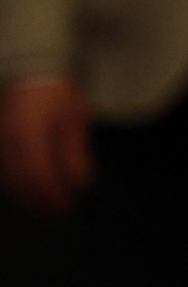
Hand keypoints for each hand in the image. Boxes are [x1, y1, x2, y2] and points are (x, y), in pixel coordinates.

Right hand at [1, 76, 93, 215]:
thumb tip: (80, 183)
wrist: (30, 72)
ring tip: (47, 208)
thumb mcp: (74, 118)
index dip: (52, 196)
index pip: (39, 176)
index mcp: (30, 133)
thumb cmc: (57, 94)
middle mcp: (8, 141)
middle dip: (40, 202)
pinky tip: (30, 193)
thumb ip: (75, 151)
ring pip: (8, 180)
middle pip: (21, 183)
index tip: (67, 210)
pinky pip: (4, 172)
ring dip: (27, 198)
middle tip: (58, 215)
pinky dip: (16, 186)